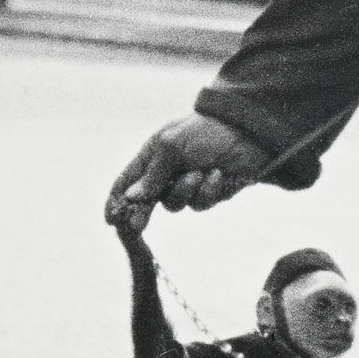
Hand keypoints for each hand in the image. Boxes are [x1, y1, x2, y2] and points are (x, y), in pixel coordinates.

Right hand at [106, 114, 267, 227]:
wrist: (248, 131)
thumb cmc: (206, 132)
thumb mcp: (173, 146)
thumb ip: (152, 174)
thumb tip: (131, 197)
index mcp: (154, 155)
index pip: (129, 181)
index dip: (118, 200)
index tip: (111, 219)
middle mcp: (168, 171)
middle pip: (148, 200)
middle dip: (143, 212)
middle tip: (137, 226)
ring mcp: (189, 183)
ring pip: (176, 204)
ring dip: (185, 191)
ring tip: (199, 173)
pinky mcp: (210, 191)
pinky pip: (201, 203)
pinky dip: (208, 191)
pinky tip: (217, 174)